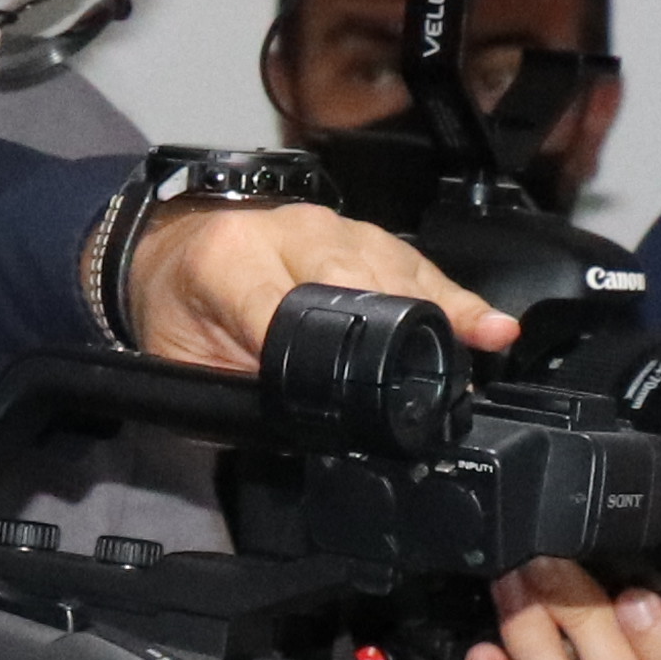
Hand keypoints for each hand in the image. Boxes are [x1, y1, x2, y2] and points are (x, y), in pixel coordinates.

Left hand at [124, 200, 513, 372]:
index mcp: (230, 262)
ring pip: (393, 268)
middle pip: (354, 279)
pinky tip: (488, 322)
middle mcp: (287, 233)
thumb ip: (225, 392)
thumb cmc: (178, 306)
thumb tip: (293, 431)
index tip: (355, 387)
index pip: (279, 305)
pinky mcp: (360, 234)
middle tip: (434, 375)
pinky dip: (449, 298)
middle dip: (394, 324)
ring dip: (438, 309)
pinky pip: (412, 264)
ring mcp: (330, 228)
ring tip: (485, 340)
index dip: (318, 349)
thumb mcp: (176, 360)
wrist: (172, 252)